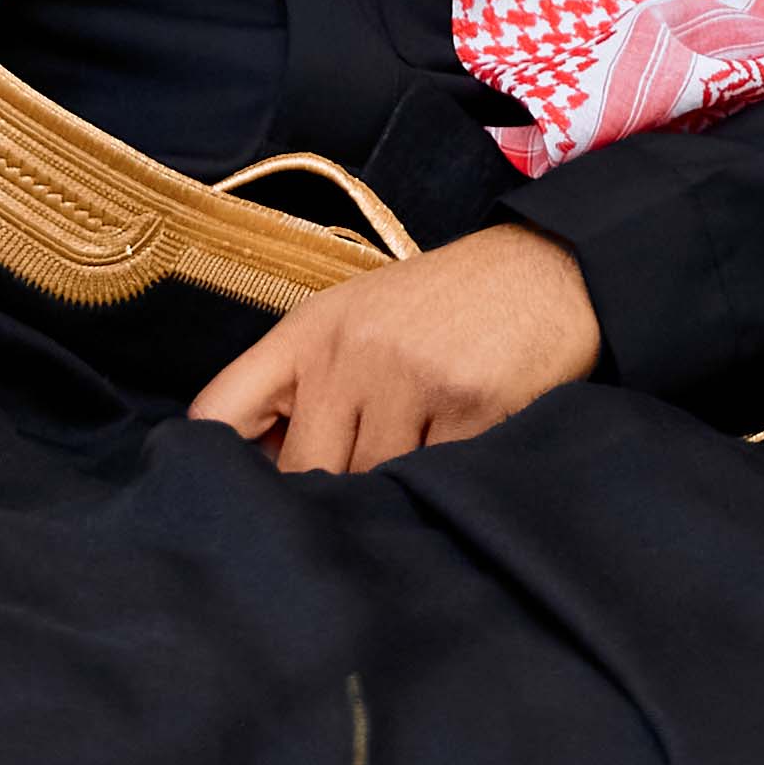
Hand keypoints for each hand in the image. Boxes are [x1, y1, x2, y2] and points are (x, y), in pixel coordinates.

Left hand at [191, 224, 598, 475]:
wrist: (548, 272)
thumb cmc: (444, 304)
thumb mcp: (357, 319)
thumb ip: (306, 382)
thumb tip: (262, 472)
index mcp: (309, 332)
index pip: (220, 411)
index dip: (215, 464)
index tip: (235, 493)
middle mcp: (350, 352)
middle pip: (300, 470)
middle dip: (329, 487)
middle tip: (362, 477)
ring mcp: (409, 379)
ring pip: (370, 484)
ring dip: (392, 488)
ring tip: (423, 447)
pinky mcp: (468, 408)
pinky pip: (433, 480)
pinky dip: (445, 479)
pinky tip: (462, 443)